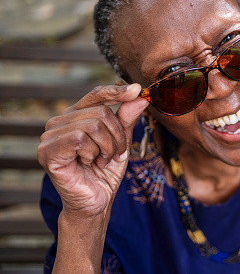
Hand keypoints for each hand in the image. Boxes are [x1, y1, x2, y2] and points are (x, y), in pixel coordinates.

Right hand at [37, 84, 148, 217]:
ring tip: (101, 160)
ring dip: (107, 148)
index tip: (136, 90)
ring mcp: (50, 135)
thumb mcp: (121, 141)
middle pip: (101, 112)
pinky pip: (80, 139)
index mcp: (76, 115)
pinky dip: (93, 153)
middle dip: (117, 136)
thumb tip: (138, 96)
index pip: (97, 94)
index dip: (117, 91)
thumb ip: (126, 118)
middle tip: (114, 155)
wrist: (96, 202)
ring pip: (94, 125)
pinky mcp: (48, 151)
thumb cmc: (105, 171)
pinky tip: (88, 164)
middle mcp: (60, 121)